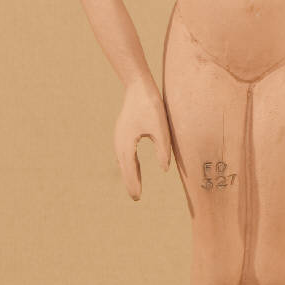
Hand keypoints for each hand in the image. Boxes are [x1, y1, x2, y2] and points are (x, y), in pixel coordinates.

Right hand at [113, 77, 171, 200]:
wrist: (138, 86)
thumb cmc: (150, 105)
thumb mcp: (160, 128)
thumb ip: (162, 149)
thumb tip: (164, 169)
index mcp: (127, 144)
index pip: (130, 170)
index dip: (134, 184)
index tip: (138, 198)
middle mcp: (120, 142)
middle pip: (124, 168)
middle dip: (130, 182)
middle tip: (136, 198)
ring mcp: (119, 137)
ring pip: (123, 161)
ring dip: (129, 173)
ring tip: (135, 187)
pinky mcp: (123, 132)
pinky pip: (124, 153)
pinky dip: (129, 164)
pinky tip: (133, 167)